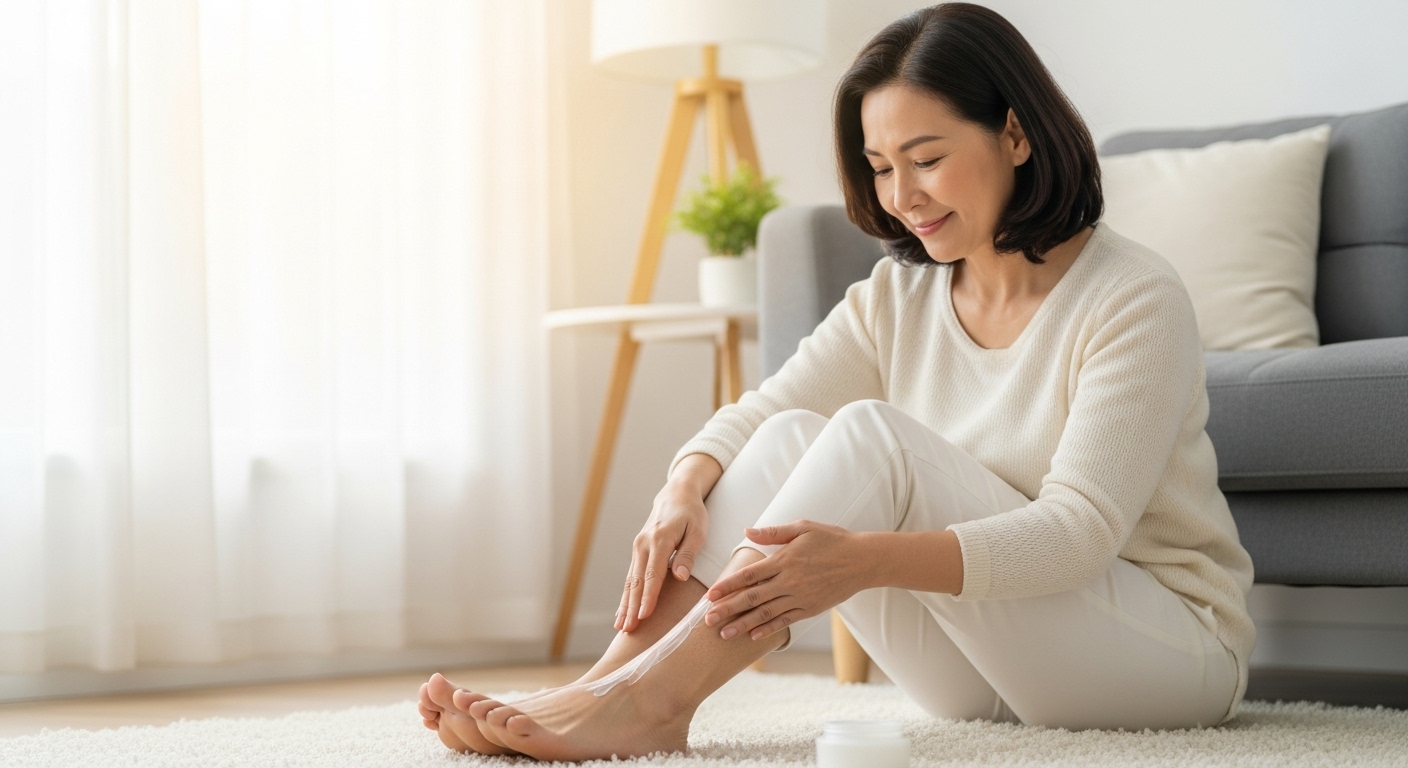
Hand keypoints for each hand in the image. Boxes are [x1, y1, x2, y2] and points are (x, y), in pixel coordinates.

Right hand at [617, 470, 712, 631]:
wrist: (676, 494)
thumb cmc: (692, 513)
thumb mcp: (698, 530)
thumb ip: (688, 553)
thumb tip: (680, 577)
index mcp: (660, 539)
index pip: (653, 574)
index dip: (648, 597)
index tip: (644, 616)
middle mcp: (644, 544)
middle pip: (636, 581)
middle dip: (631, 607)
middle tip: (627, 630)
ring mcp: (638, 547)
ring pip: (630, 581)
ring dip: (625, 604)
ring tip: (621, 626)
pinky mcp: (637, 551)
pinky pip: (631, 576)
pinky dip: (626, 595)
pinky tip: (622, 611)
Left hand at [703, 520, 870, 641]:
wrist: (863, 560)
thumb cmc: (832, 540)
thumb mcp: (803, 527)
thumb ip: (773, 532)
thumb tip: (746, 530)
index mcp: (784, 560)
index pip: (749, 575)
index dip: (727, 586)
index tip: (710, 595)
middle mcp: (790, 582)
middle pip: (752, 598)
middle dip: (727, 610)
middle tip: (707, 620)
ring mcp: (800, 598)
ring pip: (765, 614)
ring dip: (742, 625)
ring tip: (723, 634)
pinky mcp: (810, 609)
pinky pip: (785, 621)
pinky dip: (768, 630)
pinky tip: (753, 636)